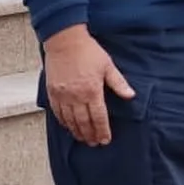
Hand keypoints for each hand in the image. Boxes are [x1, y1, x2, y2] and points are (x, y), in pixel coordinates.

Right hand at [43, 25, 134, 145]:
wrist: (65, 40)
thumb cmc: (88, 51)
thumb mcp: (107, 65)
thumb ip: (118, 83)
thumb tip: (130, 95)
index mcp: (92, 91)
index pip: (99, 118)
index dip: (102, 131)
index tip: (105, 140)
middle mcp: (77, 97)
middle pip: (84, 123)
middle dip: (90, 135)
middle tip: (94, 143)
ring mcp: (63, 96)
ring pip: (70, 121)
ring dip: (77, 132)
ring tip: (83, 139)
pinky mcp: (53, 92)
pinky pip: (57, 113)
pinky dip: (63, 122)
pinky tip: (68, 126)